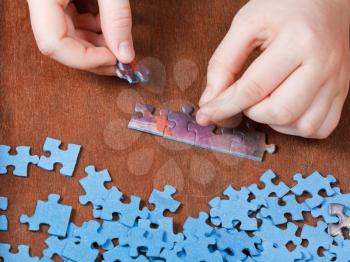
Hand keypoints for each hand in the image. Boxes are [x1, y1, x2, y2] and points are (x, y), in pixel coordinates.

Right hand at [27, 0, 133, 74]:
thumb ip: (117, 18)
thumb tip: (125, 55)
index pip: (53, 43)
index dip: (85, 58)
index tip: (113, 58)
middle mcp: (41, 2)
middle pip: (62, 44)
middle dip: (95, 56)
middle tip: (122, 61)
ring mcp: (49, 1)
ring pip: (69, 36)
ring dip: (97, 44)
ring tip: (119, 42)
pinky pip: (73, 23)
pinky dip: (94, 30)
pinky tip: (110, 26)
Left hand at [197, 0, 349, 138]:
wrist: (325, 0)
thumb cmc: (284, 7)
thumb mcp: (246, 25)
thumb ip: (223, 62)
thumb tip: (210, 100)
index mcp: (298, 41)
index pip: (253, 88)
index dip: (224, 106)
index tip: (205, 115)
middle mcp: (323, 64)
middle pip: (279, 112)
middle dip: (251, 112)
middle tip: (245, 96)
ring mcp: (337, 80)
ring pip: (302, 126)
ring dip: (274, 121)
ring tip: (266, 99)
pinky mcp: (342, 91)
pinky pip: (320, 128)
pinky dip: (296, 126)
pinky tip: (285, 108)